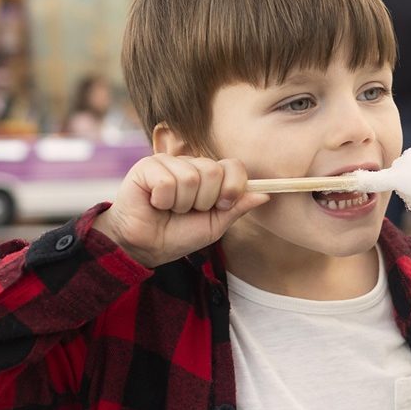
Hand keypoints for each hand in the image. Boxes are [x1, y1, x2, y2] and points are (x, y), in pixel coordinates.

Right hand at [92, 155, 268, 267]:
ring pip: (191, 177)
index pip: (233, 166)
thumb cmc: (178, 235)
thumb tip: (266, 194)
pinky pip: (167, 180)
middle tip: (187, 210)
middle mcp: (191, 164)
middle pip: (214, 171)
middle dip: (204, 201)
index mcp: (209, 175)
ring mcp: (169, 162)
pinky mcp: (147, 166)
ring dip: (181, 203)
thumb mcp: (215, 225)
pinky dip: (163, 200)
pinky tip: (155, 203)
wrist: (145, 247)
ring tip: (169, 208)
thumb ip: (237, 208)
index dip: (232, 188)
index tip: (221, 206)